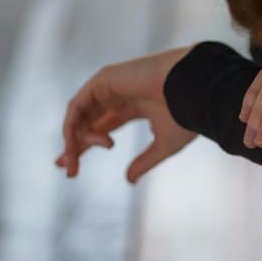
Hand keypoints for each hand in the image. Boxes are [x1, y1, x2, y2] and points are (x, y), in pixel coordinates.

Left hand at [57, 45, 196, 182]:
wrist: (194, 89)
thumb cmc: (186, 115)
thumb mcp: (163, 145)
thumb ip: (144, 162)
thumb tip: (129, 181)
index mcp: (135, 106)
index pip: (103, 126)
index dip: (87, 146)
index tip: (72, 169)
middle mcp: (120, 94)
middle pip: (87, 122)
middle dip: (73, 146)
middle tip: (68, 170)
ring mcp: (110, 85)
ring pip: (79, 116)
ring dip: (75, 141)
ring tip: (79, 159)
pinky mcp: (103, 79)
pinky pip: (77, 105)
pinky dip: (73, 126)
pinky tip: (81, 143)